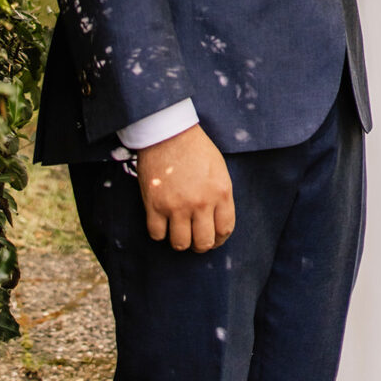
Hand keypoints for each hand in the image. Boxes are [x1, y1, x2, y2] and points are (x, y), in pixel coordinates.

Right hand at [136, 123, 234, 251]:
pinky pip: (157, 235)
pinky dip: (160, 233)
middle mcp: (201, 203)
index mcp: (221, 192)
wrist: (169, 134)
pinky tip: (162, 223)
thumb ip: (220, 195)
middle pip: (203, 242)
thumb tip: (216, 220)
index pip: (225, 229)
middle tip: (195, 240)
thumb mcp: (219, 170)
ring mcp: (177, 206)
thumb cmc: (197, 149)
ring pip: (180, 244)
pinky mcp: (154, 206)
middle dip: (200, 245)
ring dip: (180, 242)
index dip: (219, 239)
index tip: (213, 239)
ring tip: (179, 232)